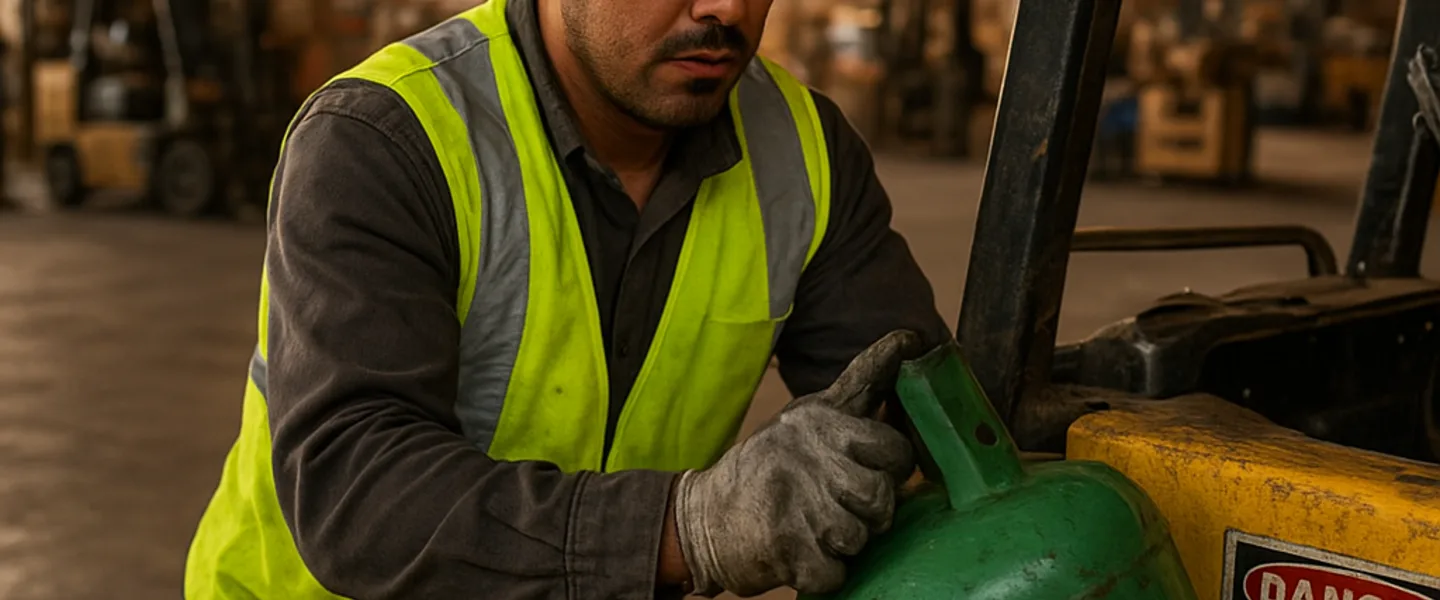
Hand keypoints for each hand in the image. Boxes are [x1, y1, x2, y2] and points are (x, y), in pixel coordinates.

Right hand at [673, 330, 925, 596]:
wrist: (701, 519)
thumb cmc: (768, 467)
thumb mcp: (808, 415)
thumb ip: (860, 385)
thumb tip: (908, 339)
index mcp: (820, 418)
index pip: (895, 449)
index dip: (889, 470)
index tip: (865, 470)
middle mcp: (809, 452)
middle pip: (882, 498)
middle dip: (867, 513)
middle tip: (834, 505)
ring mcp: (796, 499)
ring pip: (861, 537)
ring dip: (841, 543)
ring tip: (810, 525)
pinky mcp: (783, 546)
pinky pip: (834, 573)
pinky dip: (822, 573)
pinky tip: (799, 552)